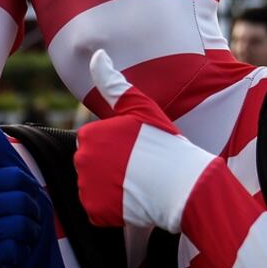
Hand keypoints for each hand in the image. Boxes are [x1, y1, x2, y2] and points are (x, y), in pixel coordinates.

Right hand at [0, 118, 61, 267]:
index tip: (28, 201)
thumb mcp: (22, 184)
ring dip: (30, 233)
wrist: (33, 263)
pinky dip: (22, 250)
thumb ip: (2, 153)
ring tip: (22, 238)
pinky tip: (16, 253)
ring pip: (18, 223)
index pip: (16, 177)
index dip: (32, 190)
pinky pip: (13, 246)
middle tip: (27, 223)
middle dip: (33, 214)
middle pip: (20, 200)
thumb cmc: (28, 221)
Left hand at [74, 50, 215, 231]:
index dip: (118, 151)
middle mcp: (82, 160)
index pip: (96, 147)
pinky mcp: (94, 211)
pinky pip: (100, 213)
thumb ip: (113, 82)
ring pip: (97, 190)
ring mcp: (86, 187)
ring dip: (114, 191)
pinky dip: (115, 212)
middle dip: (113, 171)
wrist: (185, 186)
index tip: (138, 152)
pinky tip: (135, 203)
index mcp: (89, 135)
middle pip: (94, 169)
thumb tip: (96, 54)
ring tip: (140, 186)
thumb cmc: (166, 144)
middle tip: (141, 171)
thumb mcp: (140, 107)